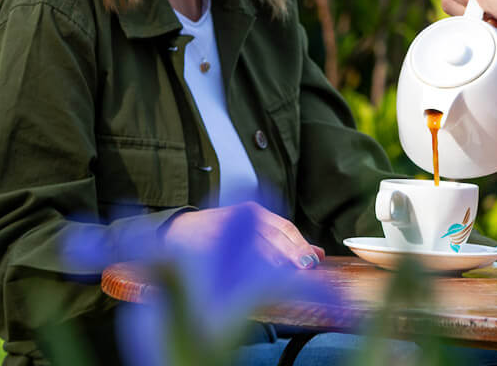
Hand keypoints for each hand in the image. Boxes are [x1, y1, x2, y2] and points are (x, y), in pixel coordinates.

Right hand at [162, 202, 324, 268]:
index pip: (284, 227)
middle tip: (304, 270)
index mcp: (255, 212)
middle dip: (290, 256)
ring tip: (285, 280)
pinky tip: (254, 283)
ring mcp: (223, 231)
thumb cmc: (222, 233)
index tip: (313, 261)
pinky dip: (244, 272)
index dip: (300, 244)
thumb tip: (319, 254)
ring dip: (270, 266)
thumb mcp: (255, 231)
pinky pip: (231, 262)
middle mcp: (240, 217)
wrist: (178, 232)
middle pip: (271, 238)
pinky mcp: (208, 245)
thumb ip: (285, 243)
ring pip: (252, 250)